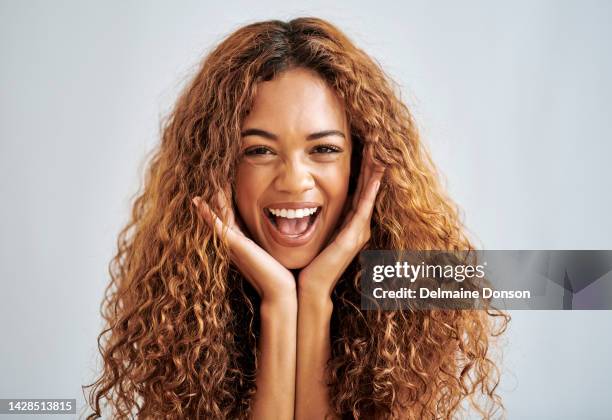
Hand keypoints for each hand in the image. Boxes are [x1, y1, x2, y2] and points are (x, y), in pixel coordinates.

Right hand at [192, 189, 295, 303]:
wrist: (279, 291)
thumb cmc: (279, 275)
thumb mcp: (273, 253)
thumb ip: (271, 243)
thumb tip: (284, 230)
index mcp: (243, 245)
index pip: (232, 222)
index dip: (225, 208)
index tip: (221, 192)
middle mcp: (234, 245)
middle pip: (221, 220)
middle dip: (216, 203)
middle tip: (211, 185)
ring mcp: (232, 245)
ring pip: (218, 220)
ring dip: (211, 204)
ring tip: (204, 188)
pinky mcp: (235, 245)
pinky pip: (218, 226)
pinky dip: (208, 215)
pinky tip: (199, 204)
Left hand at [298, 144, 384, 300]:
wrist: (307, 288)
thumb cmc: (305, 263)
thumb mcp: (309, 233)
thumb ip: (308, 218)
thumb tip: (294, 199)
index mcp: (347, 224)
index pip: (357, 190)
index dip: (362, 169)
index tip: (363, 148)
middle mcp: (357, 226)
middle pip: (367, 188)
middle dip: (371, 165)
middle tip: (377, 141)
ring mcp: (358, 230)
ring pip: (370, 193)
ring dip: (375, 171)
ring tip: (380, 150)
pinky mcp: (355, 235)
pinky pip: (365, 204)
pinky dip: (372, 186)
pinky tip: (377, 170)